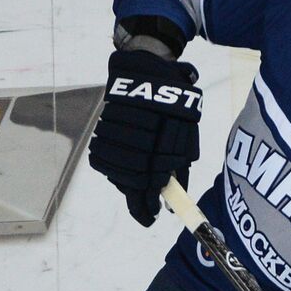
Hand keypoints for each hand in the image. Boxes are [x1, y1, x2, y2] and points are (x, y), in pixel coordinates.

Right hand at [88, 49, 201, 225]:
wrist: (149, 71)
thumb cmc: (174, 109)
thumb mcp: (186, 139)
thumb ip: (179, 170)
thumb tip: (169, 200)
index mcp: (161, 145)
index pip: (148, 186)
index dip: (146, 207)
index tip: (150, 219)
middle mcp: (137, 139)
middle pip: (132, 181)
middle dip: (139, 196)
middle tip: (147, 205)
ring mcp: (118, 133)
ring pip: (116, 171)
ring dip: (127, 181)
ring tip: (137, 182)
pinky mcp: (104, 126)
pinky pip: (103, 157)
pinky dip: (114, 166)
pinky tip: (124, 166)